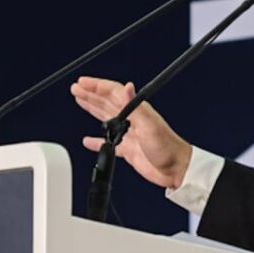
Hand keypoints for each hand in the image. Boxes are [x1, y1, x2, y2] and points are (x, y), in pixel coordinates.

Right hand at [70, 76, 192, 188]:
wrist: (177, 169)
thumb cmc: (168, 147)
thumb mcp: (150, 124)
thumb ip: (135, 106)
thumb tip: (127, 86)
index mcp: (137, 111)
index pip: (113, 93)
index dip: (97, 86)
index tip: (82, 83)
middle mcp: (133, 120)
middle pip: (107, 102)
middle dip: (91, 94)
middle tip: (76, 89)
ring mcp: (130, 134)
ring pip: (107, 118)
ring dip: (93, 109)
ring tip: (80, 101)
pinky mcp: (129, 150)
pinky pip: (109, 143)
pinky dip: (97, 142)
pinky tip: (89, 141)